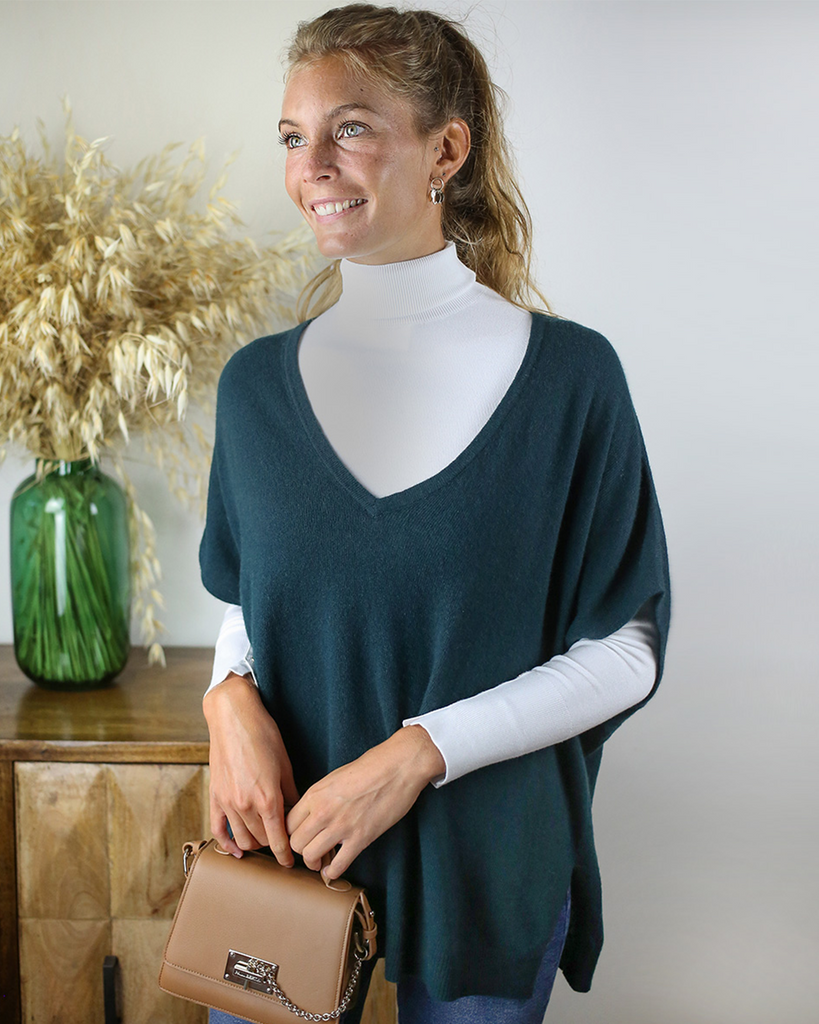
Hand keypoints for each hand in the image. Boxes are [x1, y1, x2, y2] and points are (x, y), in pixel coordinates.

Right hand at [203, 673, 299, 864]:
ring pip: (242, 838)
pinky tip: (236, 849)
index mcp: (268, 798)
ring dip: (254, 844)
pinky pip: (218, 829)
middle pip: (261, 840)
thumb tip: (297, 813)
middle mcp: (246, 804)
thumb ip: (291, 794)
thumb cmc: (263, 735)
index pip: (278, 839)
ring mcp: (227, 802)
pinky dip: (226, 844)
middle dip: (274, 846)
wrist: (233, 717)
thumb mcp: (285, 764)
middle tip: (284, 846)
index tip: (292, 862)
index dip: (286, 855)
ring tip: (265, 844)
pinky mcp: (215, 796)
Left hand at [285, 724, 444, 879]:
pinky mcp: (361, 838)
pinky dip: (333, 872)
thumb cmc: (372, 766)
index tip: (299, 837)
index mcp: (315, 793)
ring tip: (321, 861)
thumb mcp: (336, 777)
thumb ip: (321, 796)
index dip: (291, 833)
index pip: (287, 823)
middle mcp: (323, 811)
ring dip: (314, 863)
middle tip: (310, 849)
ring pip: (311, 856)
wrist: (399, 766)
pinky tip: (334, 869)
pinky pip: (337, 865)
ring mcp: (341, 826)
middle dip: (301, 850)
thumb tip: (313, 814)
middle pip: (295, 843)